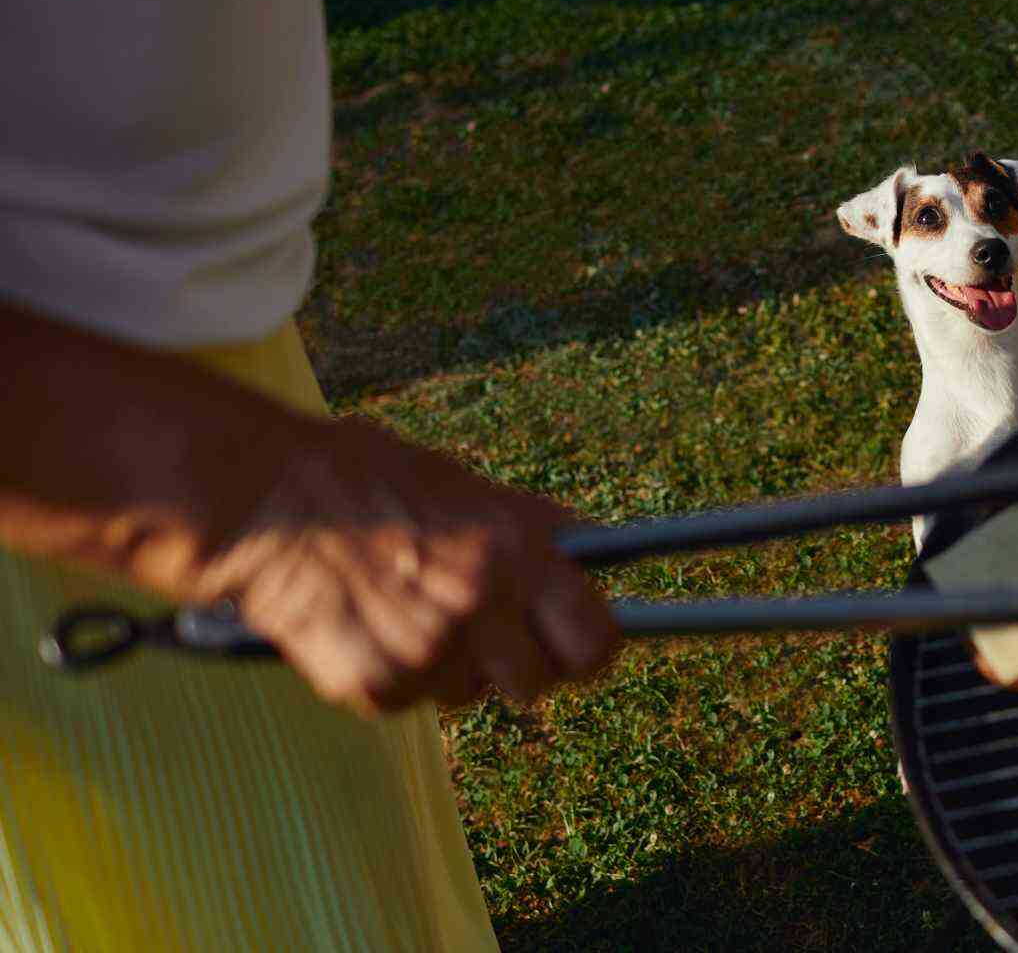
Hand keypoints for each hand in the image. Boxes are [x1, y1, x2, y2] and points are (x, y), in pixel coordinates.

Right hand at [193, 416, 616, 715]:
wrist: (257, 499)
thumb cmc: (363, 480)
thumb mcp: (468, 489)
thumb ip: (529, 534)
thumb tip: (588, 563)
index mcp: (515, 551)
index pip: (596, 640)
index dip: (589, 648)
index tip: (577, 645)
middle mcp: (480, 606)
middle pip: (537, 683)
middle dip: (519, 665)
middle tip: (487, 633)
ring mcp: (426, 651)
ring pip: (469, 694)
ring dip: (451, 668)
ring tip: (407, 611)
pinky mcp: (372, 684)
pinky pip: (408, 700)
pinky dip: (394, 676)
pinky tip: (367, 626)